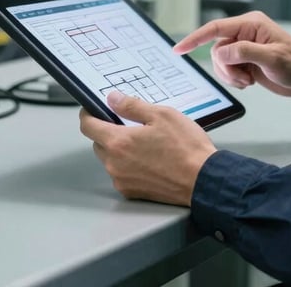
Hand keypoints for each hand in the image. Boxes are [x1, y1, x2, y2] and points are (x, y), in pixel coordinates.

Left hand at [79, 91, 216, 205]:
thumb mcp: (162, 115)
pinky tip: (150, 158)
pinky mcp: (132, 192)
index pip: (88, 127)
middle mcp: (114, 164)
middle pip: (99, 143)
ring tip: (145, 142)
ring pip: (110, 159)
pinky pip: (121, 173)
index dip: (88, 114)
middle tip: (129, 123)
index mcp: (119, 142)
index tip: (92, 109)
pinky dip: (128, 164)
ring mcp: (122, 181)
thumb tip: (112, 99)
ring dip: (119, 149)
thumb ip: (132, 106)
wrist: (203, 179)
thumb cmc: (185, 146)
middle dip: (108, 131)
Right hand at [173, 11, 290, 101]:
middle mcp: (245, 33)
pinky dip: (234, 79)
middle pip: (216, 49)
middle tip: (244, 78)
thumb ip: (245, 52)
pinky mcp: (246, 60)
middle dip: (226, 68)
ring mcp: (245, 47)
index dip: (195, 38)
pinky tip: (250, 81)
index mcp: (251, 24)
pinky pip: (227, 70)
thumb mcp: (272, 58)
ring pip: (220, 62)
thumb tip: (221, 53)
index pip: (215, 28)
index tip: (179, 49)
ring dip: (231, 75)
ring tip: (249, 80)